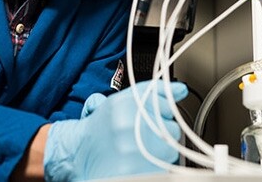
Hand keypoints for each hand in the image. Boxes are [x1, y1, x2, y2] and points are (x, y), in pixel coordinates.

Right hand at [44, 81, 187, 180]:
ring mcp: (130, 152)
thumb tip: (181, 89)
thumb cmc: (104, 126)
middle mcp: (128, 126)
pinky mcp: (133, 173)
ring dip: (161, 152)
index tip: (151, 117)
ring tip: (140, 150)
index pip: (167, 106)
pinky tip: (139, 162)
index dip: (162, 113)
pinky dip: (154, 167)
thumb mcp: (124, 100)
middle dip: (163, 134)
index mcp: (126, 104)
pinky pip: (162, 169)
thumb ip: (154, 92)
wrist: (79, 153)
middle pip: (172, 130)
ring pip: (170, 151)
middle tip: (144, 135)